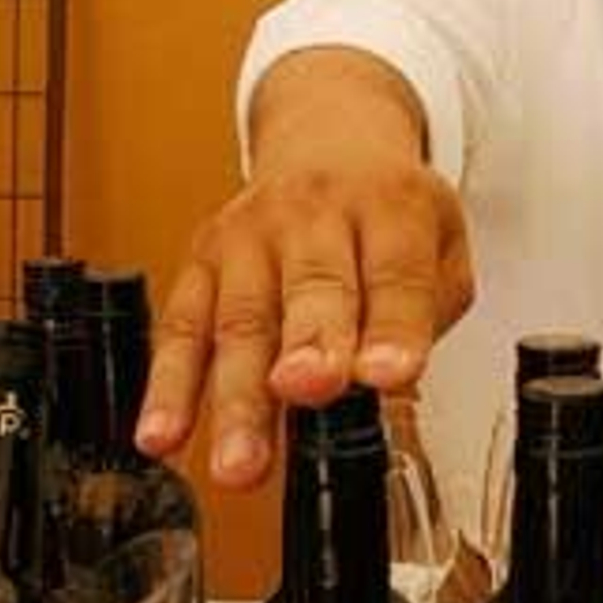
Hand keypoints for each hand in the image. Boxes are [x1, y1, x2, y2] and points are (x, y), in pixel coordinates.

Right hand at [135, 49, 473, 487]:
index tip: (388, 374)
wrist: (325, 141)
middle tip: (309, 389)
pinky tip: (163, 434)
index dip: (393, 328)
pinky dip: (168, 387)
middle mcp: (313, 216)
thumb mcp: (439, 243)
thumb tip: (393, 379)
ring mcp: (250, 238)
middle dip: (307, 346)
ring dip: (237, 398)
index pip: (395, 273)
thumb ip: (427, 310)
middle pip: (310, 289)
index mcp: (388, 206)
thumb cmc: (385, 211)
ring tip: (240, 461)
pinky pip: (180, 329)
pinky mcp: (202, 264)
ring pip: (241, 322)